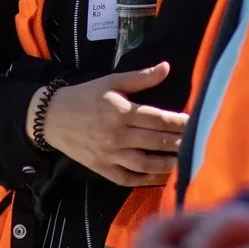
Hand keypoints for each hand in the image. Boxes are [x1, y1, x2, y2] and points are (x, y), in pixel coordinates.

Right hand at [33, 62, 186, 186]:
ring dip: (167, 165)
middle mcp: (117, 136)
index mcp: (121, 112)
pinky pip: (128, 178)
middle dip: (179, 142)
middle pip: (156, 142)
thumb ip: (141, 78)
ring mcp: (110, 155)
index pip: (158, 119)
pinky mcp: (102, 168)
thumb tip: (166, 67)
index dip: (180, 122)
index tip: (195, 121)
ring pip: (146, 164)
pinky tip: (160, 177)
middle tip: (197, 142)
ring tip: (184, 162)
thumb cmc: (84, 97)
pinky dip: (145, 180)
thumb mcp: (111, 82)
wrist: (51, 117)